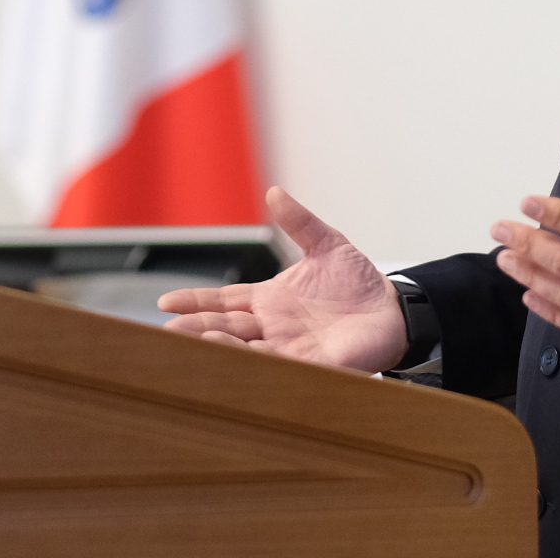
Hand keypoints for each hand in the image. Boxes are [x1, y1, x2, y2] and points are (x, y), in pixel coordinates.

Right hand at [157, 186, 408, 372]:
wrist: (394, 309)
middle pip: (226, 327)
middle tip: (165, 334)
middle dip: (196, 329)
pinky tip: (246, 358)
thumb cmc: (359, 282)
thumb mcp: (327, 243)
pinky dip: (262, 364)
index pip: (224, 301)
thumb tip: (275, 191)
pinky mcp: (314, 365)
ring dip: (222, 347)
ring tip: (197, 340)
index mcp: (270, 300)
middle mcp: (274, 326)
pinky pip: (283, 367)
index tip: (165, 303)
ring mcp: (290, 347)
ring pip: (247, 350)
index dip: (195, 301)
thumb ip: (300, 222)